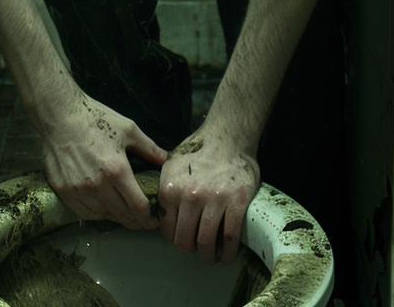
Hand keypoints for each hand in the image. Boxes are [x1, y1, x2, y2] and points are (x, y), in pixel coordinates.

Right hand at [41, 91, 168, 230]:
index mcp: (116, 169)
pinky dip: (98, 214)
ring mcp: (78, 190)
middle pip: (122, 215)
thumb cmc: (95, 118)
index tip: (156, 218)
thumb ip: (148, 147)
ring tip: (127, 216)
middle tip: (145, 222)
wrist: (60, 115)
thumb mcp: (128, 128)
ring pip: (104, 216)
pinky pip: (85, 212)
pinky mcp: (64, 191)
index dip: (150, 216)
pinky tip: (105, 210)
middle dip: (138, 222)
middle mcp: (97, 184)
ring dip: (118, 218)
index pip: (138, 206)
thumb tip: (164, 160)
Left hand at [157, 125, 259, 265]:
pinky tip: (227, 255)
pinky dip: (228, 252)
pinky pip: (229, 236)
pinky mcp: (236, 200)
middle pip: (184, 240)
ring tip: (212, 257)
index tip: (183, 238)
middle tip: (197, 250)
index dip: (175, 237)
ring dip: (208, 256)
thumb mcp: (171, 165)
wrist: (228, 136)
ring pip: (205, 242)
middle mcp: (189, 195)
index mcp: (170, 188)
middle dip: (191, 249)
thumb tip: (157, 215)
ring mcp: (213, 198)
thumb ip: (165, 190)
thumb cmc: (199, 152)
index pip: (167, 229)